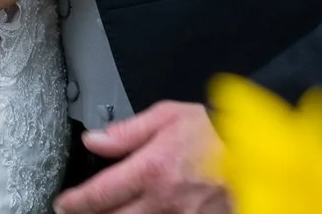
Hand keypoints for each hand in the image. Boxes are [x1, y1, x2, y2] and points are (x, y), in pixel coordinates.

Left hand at [54, 100, 227, 213]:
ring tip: (109, 213)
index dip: (75, 202)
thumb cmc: (215, 133)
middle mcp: (163, 202)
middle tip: (80, 211)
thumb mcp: (167, 117)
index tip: (64, 203)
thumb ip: (127, 131)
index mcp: (151, 170)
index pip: (100, 195)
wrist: (257, 154)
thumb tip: (94, 140)